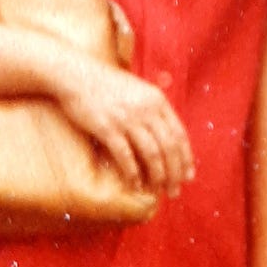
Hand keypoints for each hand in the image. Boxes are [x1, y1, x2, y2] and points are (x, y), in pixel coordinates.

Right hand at [53, 53, 194, 196]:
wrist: (77, 75)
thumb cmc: (108, 85)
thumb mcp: (139, 90)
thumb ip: (154, 109)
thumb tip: (166, 134)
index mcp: (157, 100)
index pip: (179, 134)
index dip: (185, 157)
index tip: (188, 175)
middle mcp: (146, 110)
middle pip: (168, 147)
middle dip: (174, 172)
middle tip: (174, 190)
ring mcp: (127, 119)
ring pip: (151, 153)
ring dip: (157, 176)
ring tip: (158, 190)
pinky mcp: (107, 128)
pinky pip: (125, 156)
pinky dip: (132, 173)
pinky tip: (135, 185)